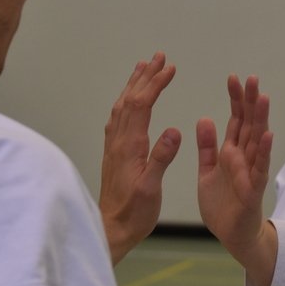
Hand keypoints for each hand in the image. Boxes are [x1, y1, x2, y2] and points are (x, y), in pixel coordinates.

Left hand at [100, 53, 180, 264]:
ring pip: (122, 106)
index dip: (155, 84)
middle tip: (159, 56)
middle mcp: (118, 141)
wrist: (111, 229)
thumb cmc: (134, 212)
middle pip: (130, 99)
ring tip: (144, 67)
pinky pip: (118, 118)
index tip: (170, 68)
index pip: (142, 105)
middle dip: (146, 76)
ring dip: (134, 84)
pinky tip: (130, 101)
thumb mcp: (151, 188)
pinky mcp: (113, 153)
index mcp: (129, 146)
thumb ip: (161, 158)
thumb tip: (173, 130)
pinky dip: (127, 101)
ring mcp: (114, 146)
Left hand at [197, 75, 276, 285]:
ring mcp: (251, 172)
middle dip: (250, 101)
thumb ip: (208, 147)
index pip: (235, 120)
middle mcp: (244, 158)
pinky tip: (268, 135)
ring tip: (263, 98)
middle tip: (252, 77)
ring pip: (257, 141)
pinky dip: (263, 152)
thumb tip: (205, 118)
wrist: (231, 236)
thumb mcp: (208, 171)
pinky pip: (258, 169)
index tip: (233, 78)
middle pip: (248, 124)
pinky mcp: (252, 190)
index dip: (235, 99)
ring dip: (261, 120)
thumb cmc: (222, 205)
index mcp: (231, 152)